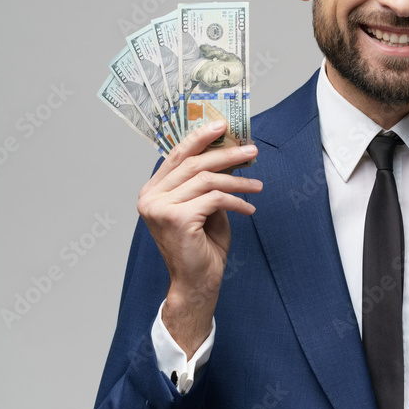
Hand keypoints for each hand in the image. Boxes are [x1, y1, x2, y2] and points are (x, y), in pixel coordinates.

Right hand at [136, 120, 261, 354]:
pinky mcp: (177, 218)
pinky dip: (237, 201)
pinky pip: (215, 199)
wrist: (197, 283)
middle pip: (195, 163)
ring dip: (238, 181)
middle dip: (227, 153)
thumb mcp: (205, 208)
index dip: (200, 137)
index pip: (177, 155)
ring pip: (208, 179)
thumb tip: (228, 153)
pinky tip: (249, 209)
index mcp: (152, 191)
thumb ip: (208, 184)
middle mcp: (150, 197)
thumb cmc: (201, 247)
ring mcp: (160, 208)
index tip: (223, 125)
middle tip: (252, 151)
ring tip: (258, 186)